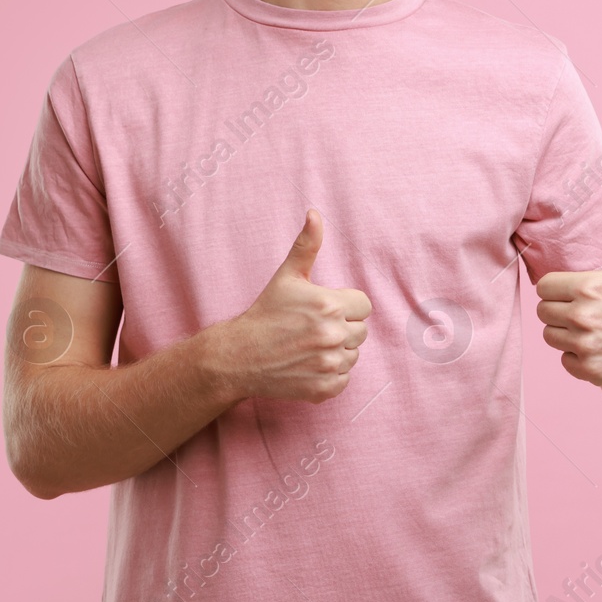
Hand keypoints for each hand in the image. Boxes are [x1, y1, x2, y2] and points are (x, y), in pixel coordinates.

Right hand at [214, 209, 371, 403]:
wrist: (238, 356)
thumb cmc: (266, 313)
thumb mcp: (287, 276)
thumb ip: (307, 245)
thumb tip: (315, 214)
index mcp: (330, 305)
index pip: (364, 306)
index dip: (345, 306)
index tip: (323, 310)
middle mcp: (333, 334)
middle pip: (361, 331)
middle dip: (342, 328)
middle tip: (312, 329)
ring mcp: (329, 363)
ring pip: (354, 355)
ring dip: (338, 351)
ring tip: (309, 346)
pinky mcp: (324, 388)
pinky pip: (345, 379)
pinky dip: (331, 374)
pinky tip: (308, 364)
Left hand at [535, 187, 601, 388]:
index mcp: (589, 286)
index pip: (544, 286)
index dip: (558, 287)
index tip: (576, 290)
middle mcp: (584, 317)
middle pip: (543, 311)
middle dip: (560, 309)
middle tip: (585, 309)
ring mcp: (587, 345)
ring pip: (551, 336)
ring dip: (566, 332)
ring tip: (592, 327)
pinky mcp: (591, 369)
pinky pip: (564, 360)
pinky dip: (577, 357)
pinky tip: (600, 346)